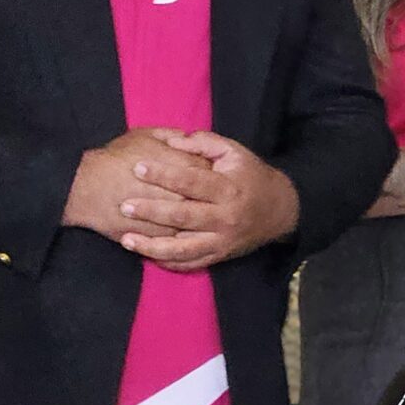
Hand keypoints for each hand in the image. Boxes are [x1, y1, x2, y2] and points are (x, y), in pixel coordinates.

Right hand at [64, 128, 196, 238]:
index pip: (207, 170)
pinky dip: (180, 235)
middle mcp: (179, 192)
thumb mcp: (142, 135)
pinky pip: (177, 239)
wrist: (88, 187)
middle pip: (205, 197)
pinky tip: (177, 229)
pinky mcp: (158, 236)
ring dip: (195, 218)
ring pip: (193, 221)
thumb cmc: (114, 158)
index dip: (208, 170)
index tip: (203, 172)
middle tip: (201, 195)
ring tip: (189, 213)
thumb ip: (170, 135)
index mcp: (179, 165)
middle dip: (205, 196)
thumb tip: (188, 139)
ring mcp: (169, 217)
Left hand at [115, 130, 300, 271]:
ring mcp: (221, 241)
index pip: (191, 181)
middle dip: (151, 211)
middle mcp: (224, 218)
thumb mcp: (235, 152)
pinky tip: (146, 256)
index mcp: (227, 189)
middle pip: (183, 217)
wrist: (280, 211)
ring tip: (126, 239)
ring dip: (153, 246)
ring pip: (183, 249)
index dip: (163, 174)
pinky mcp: (219, 256)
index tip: (138, 167)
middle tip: (124, 205)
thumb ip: (204, 144)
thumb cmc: (251, 176)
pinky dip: (168, 262)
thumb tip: (173, 141)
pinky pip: (191, 263)